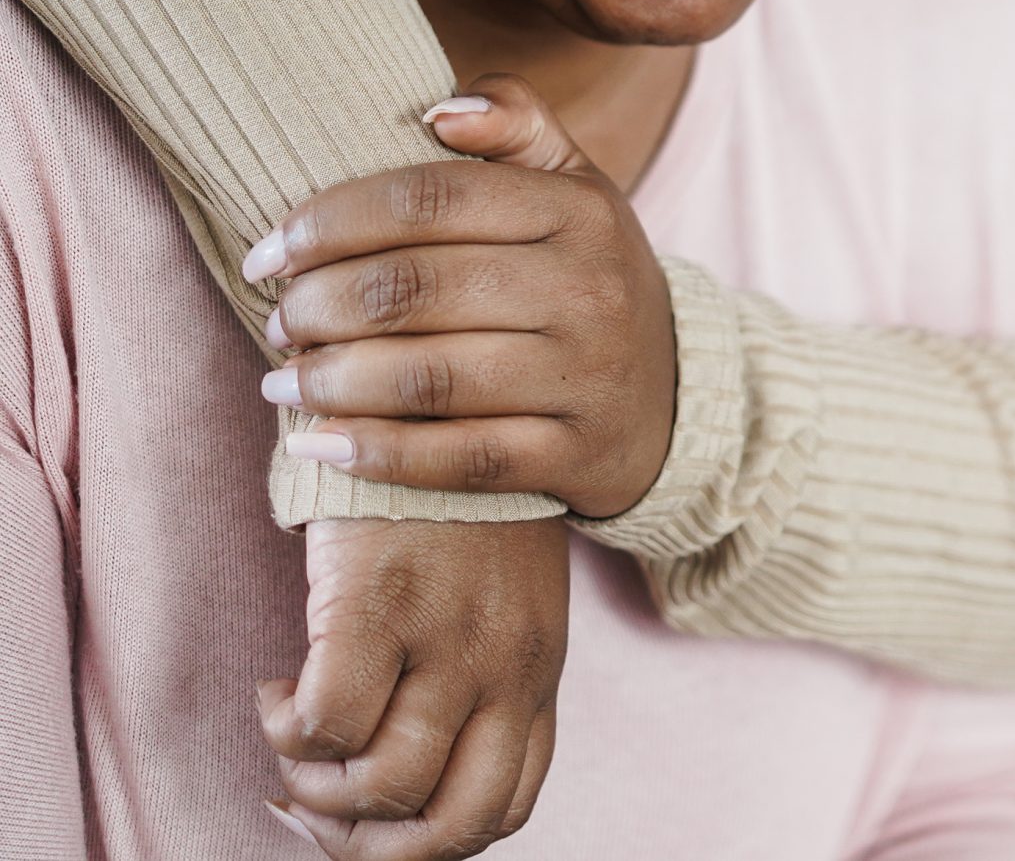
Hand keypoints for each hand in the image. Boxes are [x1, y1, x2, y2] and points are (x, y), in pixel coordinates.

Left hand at [258, 73, 676, 519]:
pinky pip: (458, 460)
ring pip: (427, 380)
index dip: (330, 221)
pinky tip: (317, 444)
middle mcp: (589, 289)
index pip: (430, 199)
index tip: (270, 251)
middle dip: (317, 307)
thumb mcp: (574, 188)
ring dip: (330, 382)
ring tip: (282, 380)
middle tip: (278, 320)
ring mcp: (585, 377)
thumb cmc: (586, 277)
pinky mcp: (573, 455)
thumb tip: (437, 108)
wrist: (673, 397)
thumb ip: (515, 124)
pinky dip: (375, 456)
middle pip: (413, 290)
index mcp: (580, 210)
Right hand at [262, 517, 568, 859]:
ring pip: (382, 786)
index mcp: (536, 668)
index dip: (426, 839)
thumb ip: (475, 665)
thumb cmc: (457, 502)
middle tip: (317, 804)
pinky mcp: (381, 604)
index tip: (369, 816)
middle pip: (453, 824)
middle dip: (370, 845)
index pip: (504, 805)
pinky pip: (326, 722)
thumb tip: (397, 761)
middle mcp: (506, 666)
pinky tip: (274, 690)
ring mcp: (449, 638)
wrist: (433, 401)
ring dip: (316, 787)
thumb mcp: (500, 595)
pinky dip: (287, 730)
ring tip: (292, 738)